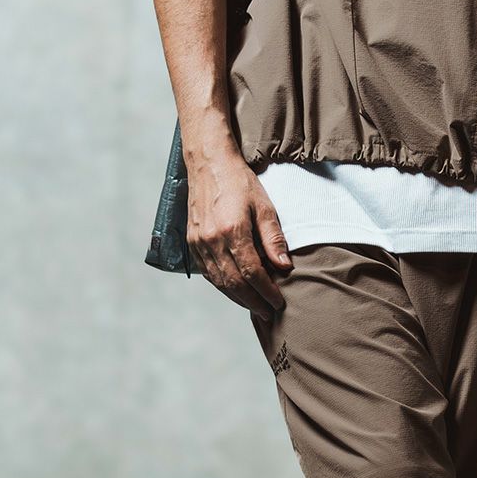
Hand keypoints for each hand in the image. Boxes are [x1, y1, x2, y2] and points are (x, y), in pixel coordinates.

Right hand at [185, 149, 293, 316]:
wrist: (209, 164)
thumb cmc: (239, 182)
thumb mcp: (264, 206)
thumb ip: (273, 238)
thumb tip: (284, 267)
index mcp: (232, 230)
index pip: (252, 272)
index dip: (267, 291)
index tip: (279, 302)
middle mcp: (212, 240)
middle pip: (234, 283)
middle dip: (253, 301)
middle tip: (268, 313)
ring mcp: (199, 243)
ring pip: (219, 282)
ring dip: (238, 298)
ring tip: (255, 307)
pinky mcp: (192, 243)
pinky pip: (208, 273)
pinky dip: (223, 286)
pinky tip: (235, 291)